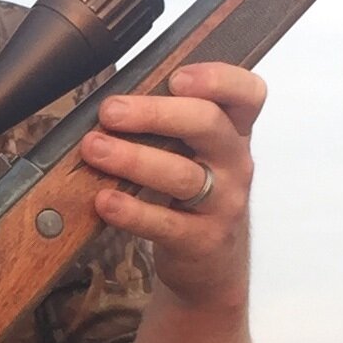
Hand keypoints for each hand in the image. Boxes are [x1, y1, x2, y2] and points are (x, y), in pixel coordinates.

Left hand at [83, 62, 264, 313]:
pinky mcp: (202, 241)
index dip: (217, 79)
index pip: (247, 93)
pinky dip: (131, 211)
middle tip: (110, 111)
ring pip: (183, 174)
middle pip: (207, 124)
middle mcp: (235, 163)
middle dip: (155, 113)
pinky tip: (105, 200)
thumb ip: (169, 123)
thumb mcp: (195, 154)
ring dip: (133, 158)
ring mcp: (223, 204)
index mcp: (234, 132)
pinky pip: (165, 223)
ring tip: (94, 149)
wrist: (212, 265)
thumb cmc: (193, 195)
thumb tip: (115, 99)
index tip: (176, 78)